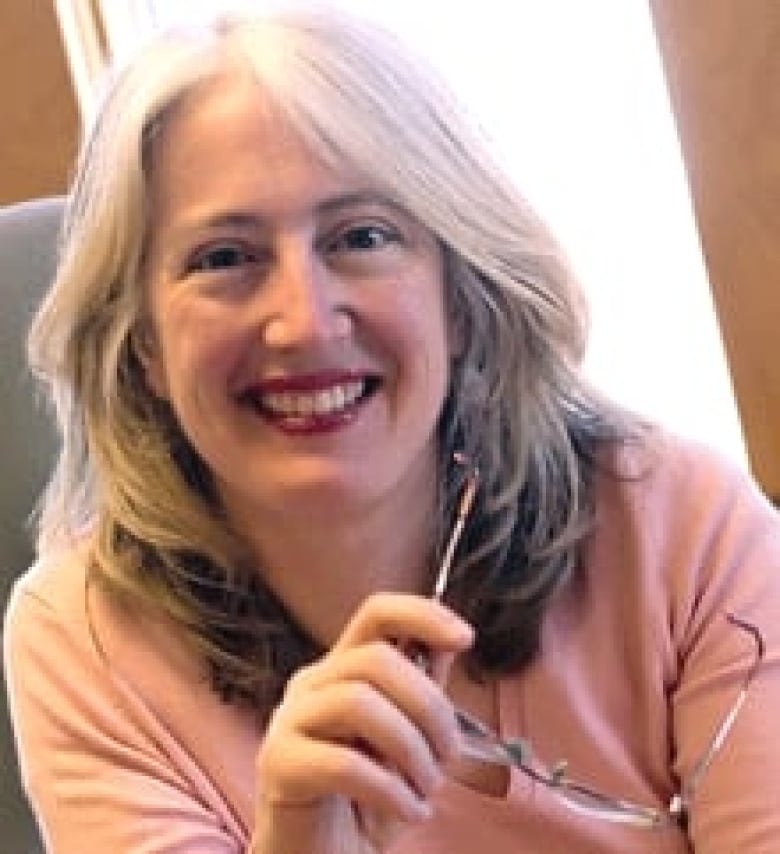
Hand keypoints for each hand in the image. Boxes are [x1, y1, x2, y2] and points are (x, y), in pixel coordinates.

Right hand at [252, 592, 473, 853]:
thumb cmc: (367, 801)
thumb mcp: (408, 739)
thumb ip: (420, 688)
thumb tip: (450, 640)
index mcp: (341, 669)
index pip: (376, 613)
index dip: (421, 614)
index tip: (465, 638)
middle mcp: (310, 684)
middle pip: (376, 659)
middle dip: (429, 706)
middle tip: (449, 756)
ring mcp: (288, 721)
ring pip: (358, 701)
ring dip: (411, 749)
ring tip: (426, 789)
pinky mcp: (278, 766)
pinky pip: (343, 762)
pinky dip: (390, 790)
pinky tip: (410, 812)